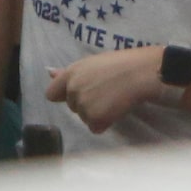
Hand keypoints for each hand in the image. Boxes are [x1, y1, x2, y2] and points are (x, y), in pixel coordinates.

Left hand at [45, 45, 165, 132]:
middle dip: (87, 103)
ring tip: (114, 98)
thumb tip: (49, 72)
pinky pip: (96, 127)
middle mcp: (72, 89)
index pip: (52, 93)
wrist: (141, 73)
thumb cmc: (122, 64)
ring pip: (85, 118)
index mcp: (71, 73)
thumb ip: (68, 72)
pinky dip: (106, 122)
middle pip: (73, 107)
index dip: (64, 96)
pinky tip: (117, 108)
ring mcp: (83, 105)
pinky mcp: (94, 119)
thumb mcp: (92, 63)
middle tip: (106, 92)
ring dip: (98, 113)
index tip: (81, 94)